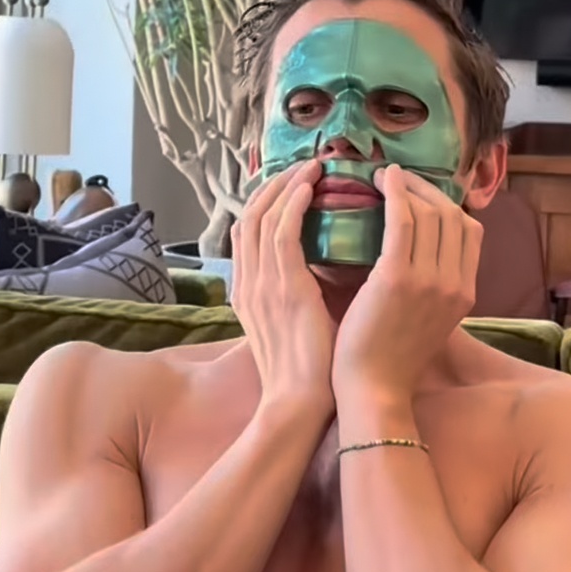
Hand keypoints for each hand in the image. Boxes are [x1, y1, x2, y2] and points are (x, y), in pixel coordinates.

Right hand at [231, 159, 335, 415]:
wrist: (301, 406)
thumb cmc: (309, 373)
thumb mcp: (294, 327)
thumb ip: (299, 296)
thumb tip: (323, 273)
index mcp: (248, 292)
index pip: (247, 232)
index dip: (266, 202)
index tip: (293, 183)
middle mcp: (247, 283)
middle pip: (248, 216)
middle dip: (274, 185)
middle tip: (305, 166)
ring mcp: (261, 285)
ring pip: (262, 216)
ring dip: (287, 186)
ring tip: (313, 167)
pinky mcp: (284, 289)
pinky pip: (281, 233)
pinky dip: (293, 204)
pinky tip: (312, 188)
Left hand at [332, 166, 482, 401]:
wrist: (374, 391)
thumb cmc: (388, 358)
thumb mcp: (426, 320)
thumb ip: (429, 287)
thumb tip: (415, 253)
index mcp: (466, 294)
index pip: (471, 233)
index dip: (447, 205)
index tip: (421, 195)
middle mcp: (456, 284)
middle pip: (453, 216)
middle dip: (427, 190)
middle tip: (399, 179)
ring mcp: (431, 281)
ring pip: (430, 213)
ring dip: (409, 187)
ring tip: (386, 177)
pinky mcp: (398, 278)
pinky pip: (403, 221)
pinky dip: (395, 193)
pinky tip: (381, 180)